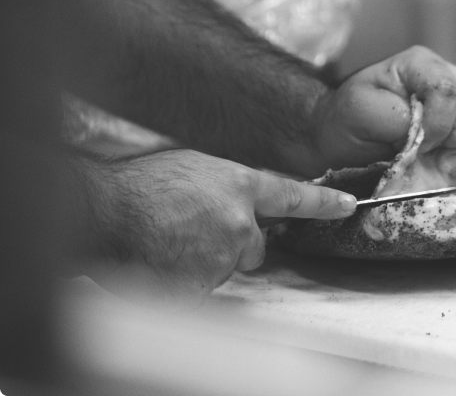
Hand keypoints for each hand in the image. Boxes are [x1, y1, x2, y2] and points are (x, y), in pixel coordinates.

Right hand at [81, 149, 355, 304]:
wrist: (104, 209)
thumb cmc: (141, 185)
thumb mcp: (194, 168)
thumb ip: (226, 187)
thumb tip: (238, 205)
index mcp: (239, 186)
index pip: (292, 196)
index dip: (323, 203)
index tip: (348, 206)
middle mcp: (239, 221)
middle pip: (255, 247)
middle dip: (234, 245)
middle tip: (194, 232)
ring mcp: (222, 254)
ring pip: (224, 268)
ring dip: (203, 262)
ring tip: (168, 242)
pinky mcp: (203, 283)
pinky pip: (202, 290)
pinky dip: (184, 282)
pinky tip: (163, 263)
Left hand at [313, 46, 455, 182]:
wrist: (342, 145)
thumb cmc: (348, 121)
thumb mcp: (359, 109)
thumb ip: (392, 115)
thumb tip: (423, 134)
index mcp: (422, 66)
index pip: (448, 89)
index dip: (438, 122)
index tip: (414, 143)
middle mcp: (451, 83)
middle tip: (428, 153)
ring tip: (442, 163)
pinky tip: (448, 171)